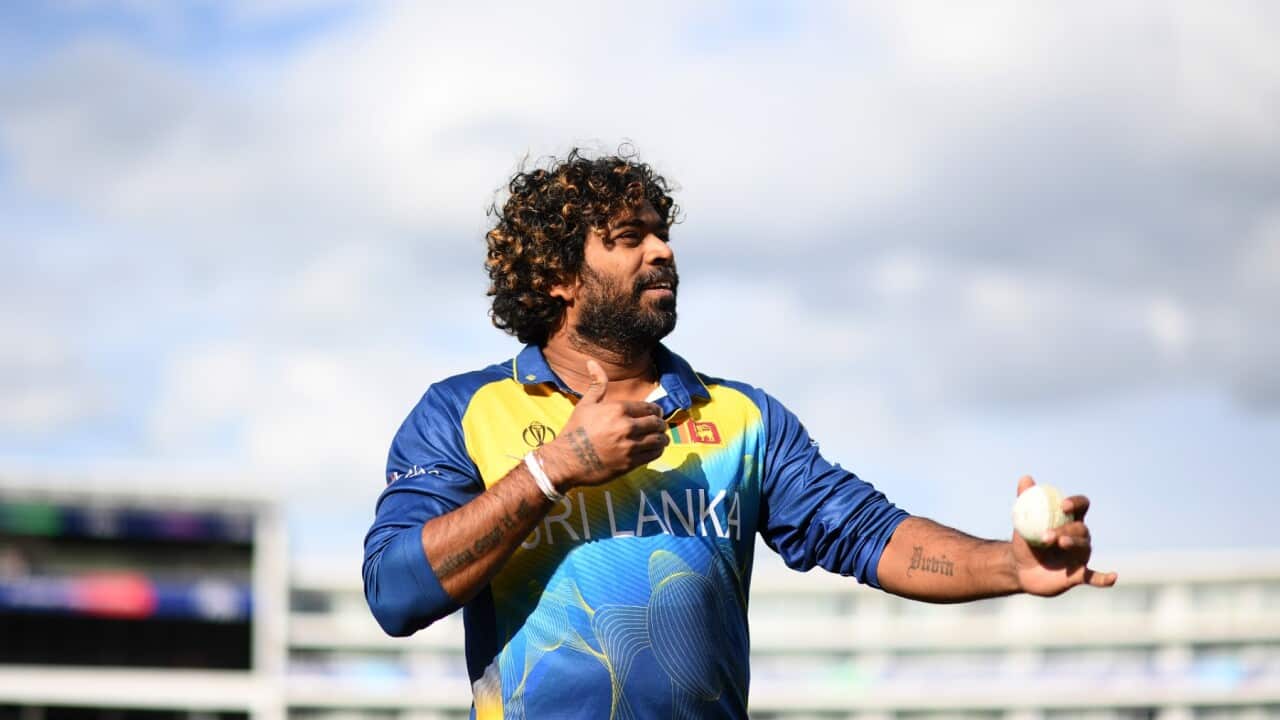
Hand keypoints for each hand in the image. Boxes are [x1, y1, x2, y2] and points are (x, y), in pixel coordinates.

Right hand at [537, 360, 668, 490]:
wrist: (566, 460)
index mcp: (617, 410)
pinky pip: (653, 455)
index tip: (656, 413)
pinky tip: (655, 449)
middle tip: (659, 425)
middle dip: (660, 423)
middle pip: (656, 423)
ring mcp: (629, 446)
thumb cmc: (575, 431)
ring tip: (661, 438)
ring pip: (658, 440)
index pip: (649, 408)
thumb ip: (597, 384)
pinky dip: (657, 451)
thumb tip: (592, 362)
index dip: (656, 410)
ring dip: (662, 438)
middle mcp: (626, 427)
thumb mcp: (585, 404)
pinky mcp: (629, 463)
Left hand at [1012, 475, 1117, 596]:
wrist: (1020, 570)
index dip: (1076, 504)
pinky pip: (1095, 577)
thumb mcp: (1022, 522)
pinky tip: (1113, 577)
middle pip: (1081, 528)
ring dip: (1071, 544)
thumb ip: (1025, 500)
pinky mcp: (1080, 574)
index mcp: (1069, 520)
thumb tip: (1026, 477)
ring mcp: (1080, 555)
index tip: (1063, 506)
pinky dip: (1104, 578)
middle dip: (1065, 529)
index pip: (1081, 506)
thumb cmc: (1026, 542)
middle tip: (1047, 535)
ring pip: (1083, 547)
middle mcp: (1079, 536)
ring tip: (1059, 543)